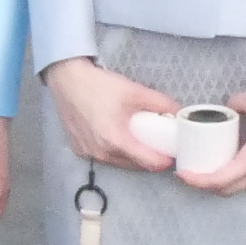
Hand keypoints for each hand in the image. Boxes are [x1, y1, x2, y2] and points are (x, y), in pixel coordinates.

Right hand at [42, 56, 178, 171]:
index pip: (149, 163)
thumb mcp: (133, 91)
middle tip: (157, 143)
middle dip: (149, 157)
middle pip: (135, 165)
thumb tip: (178, 111)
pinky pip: (103, 157)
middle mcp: (101, 153)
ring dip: (131, 156)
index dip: (165, 159)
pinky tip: (115, 136)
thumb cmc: (98, 85)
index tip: (172, 152)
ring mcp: (88, 153)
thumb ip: (159, 103)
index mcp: (116, 141)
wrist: (66, 79)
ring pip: (119, 163)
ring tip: (137, 139)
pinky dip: (113, 151)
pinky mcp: (79, 149)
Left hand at [184, 85, 245, 195]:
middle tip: (190, 172)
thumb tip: (227, 106)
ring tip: (205, 166)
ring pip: (241, 185)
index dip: (198, 180)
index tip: (182, 174)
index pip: (220, 180)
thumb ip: (236, 103)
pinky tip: (228, 159)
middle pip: (228, 190)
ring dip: (221, 182)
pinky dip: (235, 174)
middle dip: (206, 185)